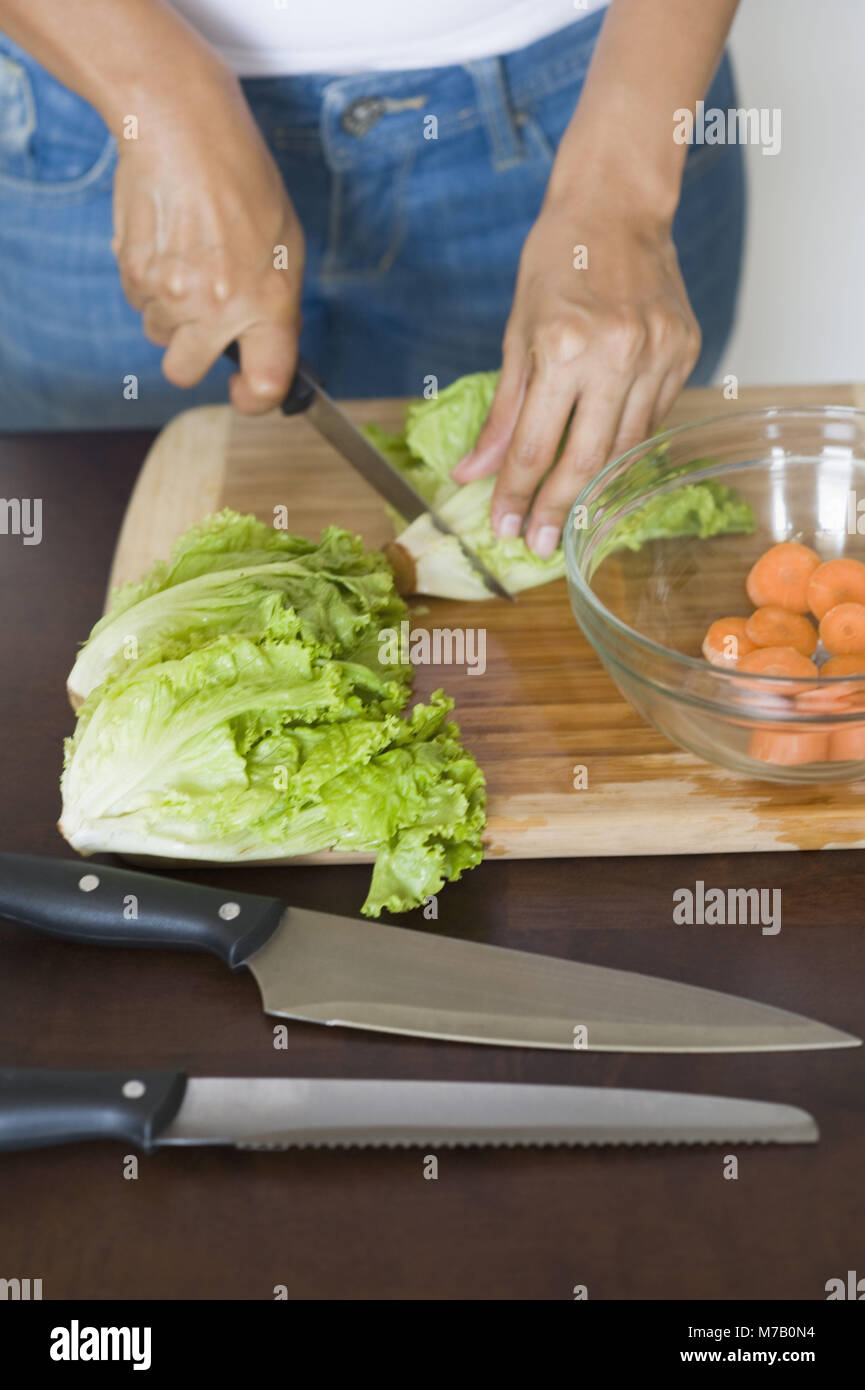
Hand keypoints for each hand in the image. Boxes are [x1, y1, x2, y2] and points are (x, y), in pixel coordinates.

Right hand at [111, 67, 303, 412]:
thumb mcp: (286, 245)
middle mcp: (216, 307)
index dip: (256, 399)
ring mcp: (168, 293)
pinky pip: (138, 301)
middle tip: (203, 323)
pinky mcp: (133, 272)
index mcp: (266, 303)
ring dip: (170, 312)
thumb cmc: (243, 181)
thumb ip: (276, 304)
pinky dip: (149, 283)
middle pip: (185, 374)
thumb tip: (265, 344)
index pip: (265, 384)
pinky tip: (167, 243)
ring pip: (159, 334)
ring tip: (188, 259)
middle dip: (192, 354)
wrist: (185, 130)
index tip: (247, 391)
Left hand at [452, 194, 699, 553]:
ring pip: (626, 447)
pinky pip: (652, 417)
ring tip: (569, 515)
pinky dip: (624, 444)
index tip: (506, 529)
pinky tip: (605, 461)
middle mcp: (617, 354)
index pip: (536, 446)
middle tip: (540, 544)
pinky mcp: (684, 351)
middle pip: (587, 460)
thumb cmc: (557, 260)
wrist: (617, 205)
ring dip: (596, 488)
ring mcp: (658, 354)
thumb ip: (501, 412)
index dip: (517, 496)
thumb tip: (472, 473)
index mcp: (564, 346)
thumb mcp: (517, 334)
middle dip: (559, 509)